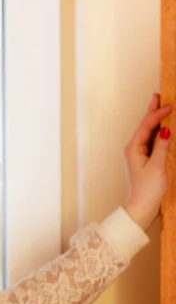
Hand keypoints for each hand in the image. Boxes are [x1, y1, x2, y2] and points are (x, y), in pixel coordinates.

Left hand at [124, 93, 171, 229]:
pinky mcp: (143, 160)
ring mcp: (138, 155)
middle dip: (152, 111)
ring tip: (160, 106)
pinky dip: (157, 132)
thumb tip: (167, 130)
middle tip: (158, 96)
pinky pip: (151, 141)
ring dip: (155, 120)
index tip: (169, 105)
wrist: (141, 207)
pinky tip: (162, 127)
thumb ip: (162, 147)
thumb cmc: (148, 189)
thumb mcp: (157, 166)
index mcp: (133, 149)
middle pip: (144, 126)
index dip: (157, 114)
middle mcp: (133, 149)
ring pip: (148, 133)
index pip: (146, 126)